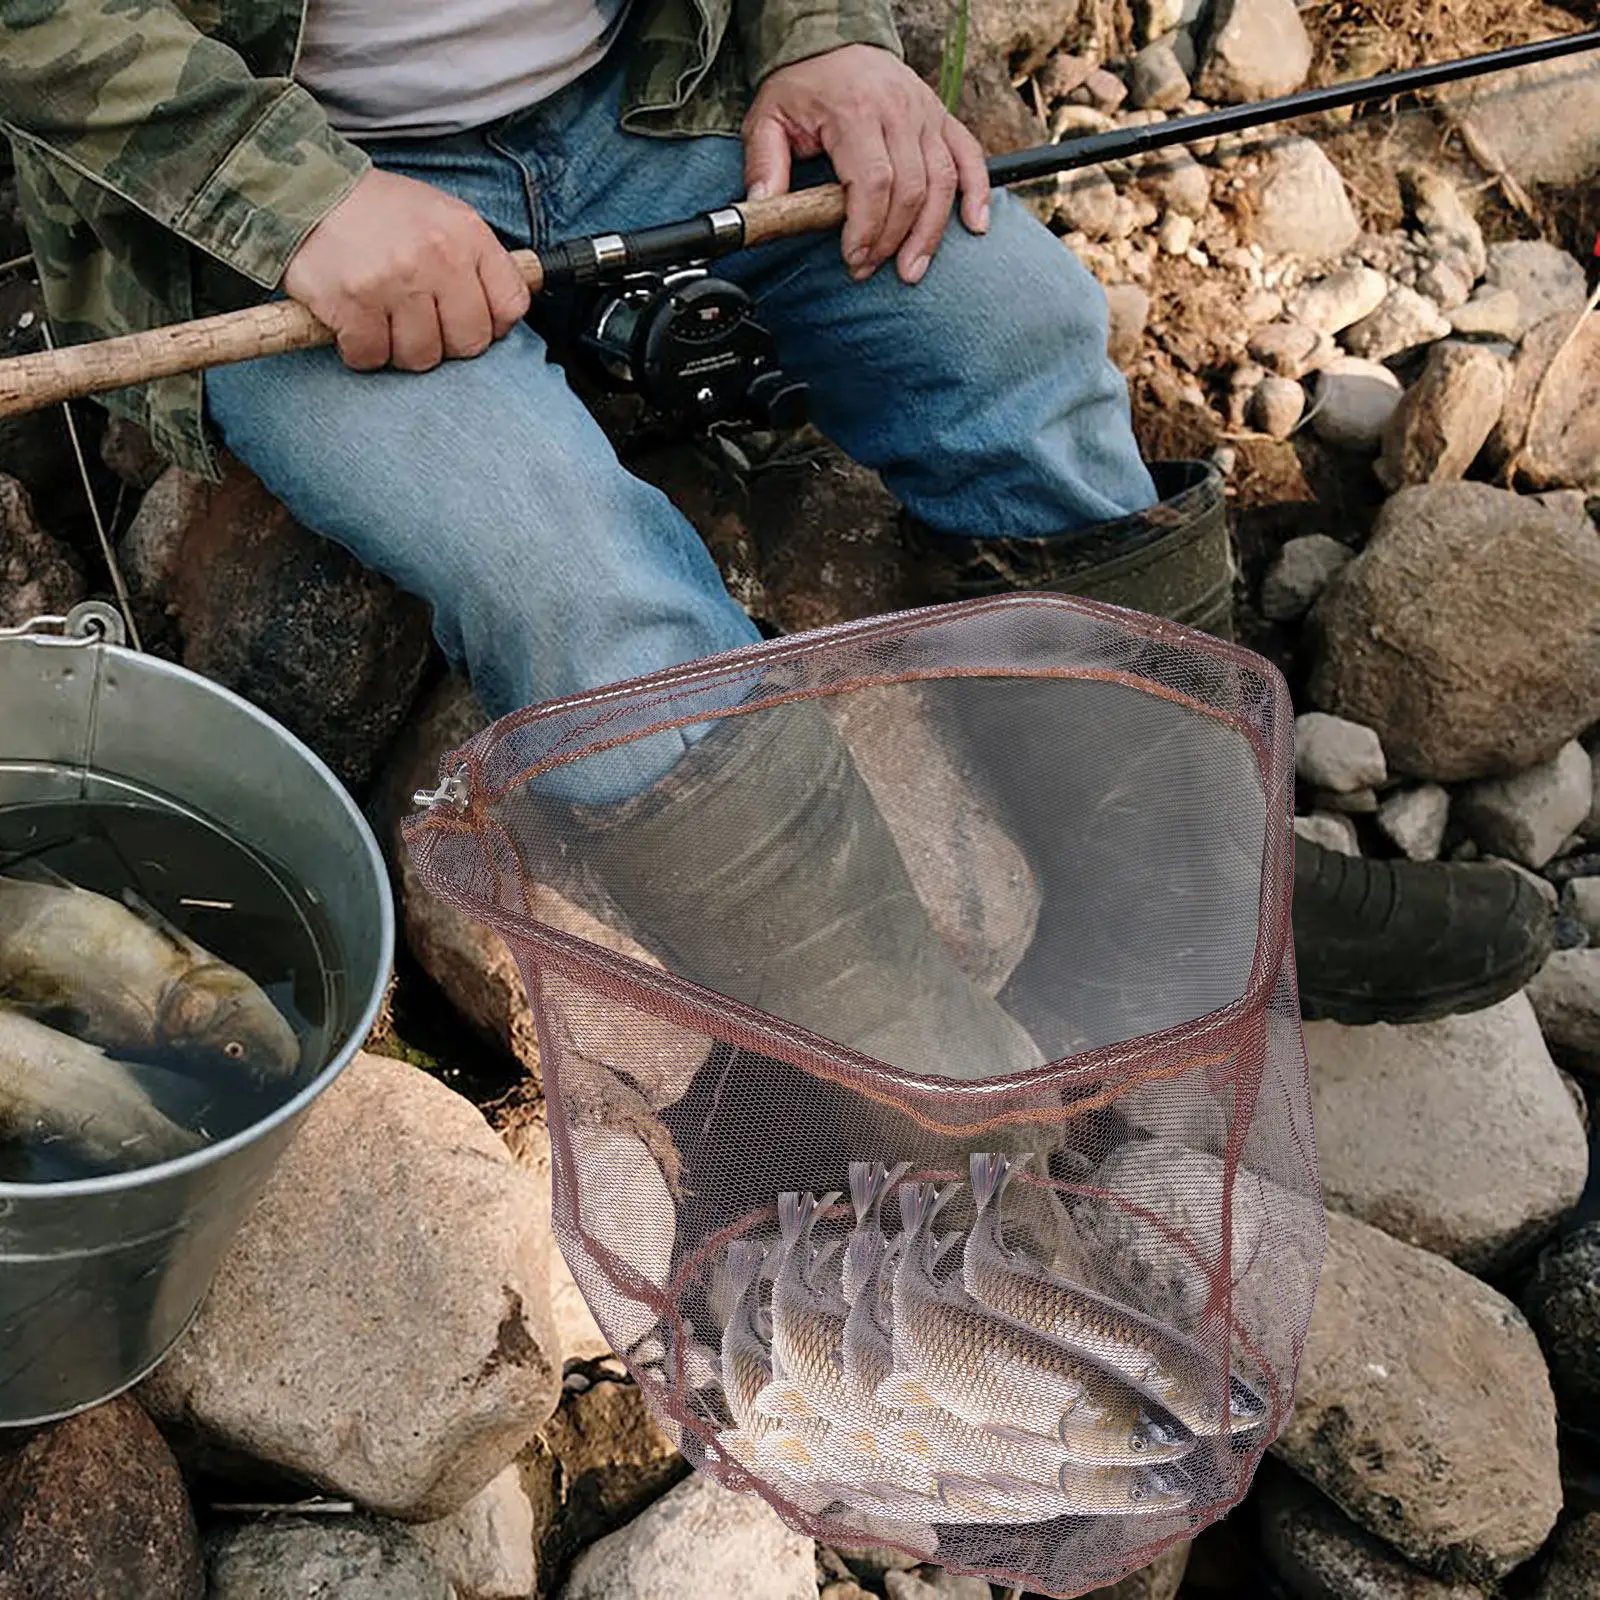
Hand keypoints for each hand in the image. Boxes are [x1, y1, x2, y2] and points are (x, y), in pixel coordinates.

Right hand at [283, 169, 530, 371]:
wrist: (306, 189)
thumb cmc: (381, 214)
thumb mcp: (442, 218)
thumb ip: (477, 262)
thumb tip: (502, 318)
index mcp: (466, 234)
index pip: (511, 306)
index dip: (490, 325)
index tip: (463, 318)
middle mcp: (437, 256)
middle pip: (468, 343)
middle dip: (444, 343)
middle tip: (418, 323)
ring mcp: (395, 281)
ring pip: (420, 357)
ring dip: (399, 349)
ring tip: (383, 320)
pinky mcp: (353, 303)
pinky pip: (371, 357)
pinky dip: (360, 350)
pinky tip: (354, 323)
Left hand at [742, 43, 990, 285]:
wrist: (833, 40)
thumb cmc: (803, 86)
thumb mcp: (768, 118)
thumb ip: (764, 164)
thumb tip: (760, 211)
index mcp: (856, 111)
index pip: (873, 181)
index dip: (867, 227)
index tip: (854, 258)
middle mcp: (899, 111)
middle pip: (910, 189)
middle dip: (891, 239)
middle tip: (869, 268)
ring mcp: (926, 114)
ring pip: (943, 181)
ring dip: (930, 233)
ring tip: (911, 269)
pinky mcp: (942, 118)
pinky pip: (970, 156)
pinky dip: (978, 193)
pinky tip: (974, 227)